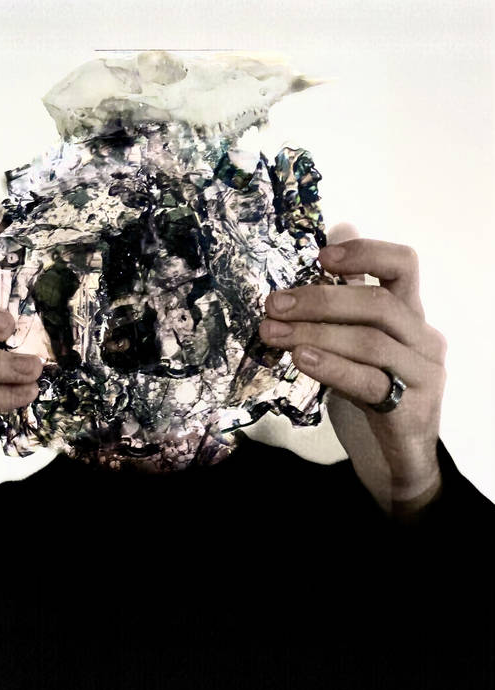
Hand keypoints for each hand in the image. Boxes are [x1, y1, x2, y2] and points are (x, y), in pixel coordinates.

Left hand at [258, 223, 446, 514]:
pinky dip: (332, 367)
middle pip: (376, 303)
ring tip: (272, 332)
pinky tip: (301, 359)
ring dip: (314, 333)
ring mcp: (421, 373)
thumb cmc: (371, 387)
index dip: (364, 253)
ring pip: (370, 341)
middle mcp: (422, 337)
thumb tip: (334, 233)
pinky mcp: (410, 408)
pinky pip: (369, 382)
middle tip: (273, 304)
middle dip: (319, 300)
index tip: (320, 256)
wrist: (397, 452)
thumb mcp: (356, 339)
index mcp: (409, 313)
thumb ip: (347, 297)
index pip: (403, 265)